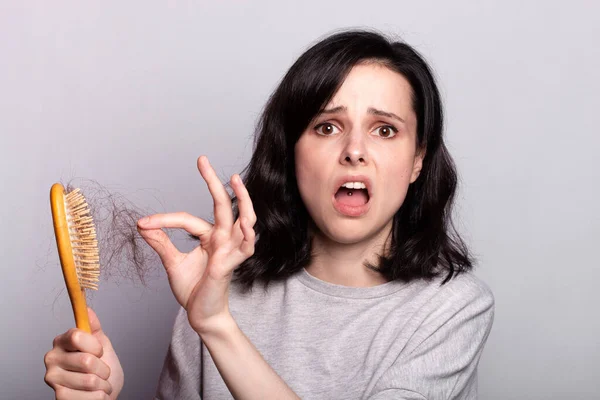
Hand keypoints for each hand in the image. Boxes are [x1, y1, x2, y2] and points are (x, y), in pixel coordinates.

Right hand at [44, 308, 123, 399]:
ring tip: (99, 383)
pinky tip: (92, 394)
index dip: (95, 346)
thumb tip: (87, 309)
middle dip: (103, 368)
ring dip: (103, 384)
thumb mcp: (102, 345)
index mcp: (61, 342)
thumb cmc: (103, 369)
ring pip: (90, 380)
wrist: (106, 393)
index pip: (76, 336)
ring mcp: (53, 380)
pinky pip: (90, 396)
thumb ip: (94, 327)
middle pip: (86, 361)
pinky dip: (99, 396)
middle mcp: (51, 359)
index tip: (99, 351)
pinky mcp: (59, 398)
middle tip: (101, 371)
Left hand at [137, 156, 255, 333]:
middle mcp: (222, 238)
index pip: (187, 219)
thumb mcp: (172, 263)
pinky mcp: (232, 264)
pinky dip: (249, 235)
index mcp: (209, 236)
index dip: (163, 220)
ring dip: (241, 200)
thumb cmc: (192, 290)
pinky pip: (246, 247)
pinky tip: (246, 224)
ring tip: (234, 180)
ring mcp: (230, 250)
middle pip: (222, 205)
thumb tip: (143, 225)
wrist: (200, 315)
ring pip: (243, 219)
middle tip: (202, 160)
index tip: (142, 223)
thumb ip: (161, 243)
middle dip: (213, 182)